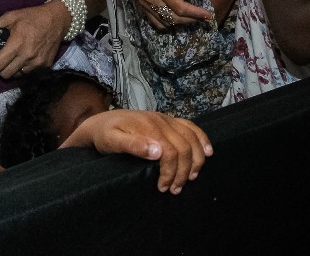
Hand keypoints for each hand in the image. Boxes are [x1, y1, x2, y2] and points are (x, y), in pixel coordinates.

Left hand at [0, 3, 68, 77]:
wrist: (58, 19)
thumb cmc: (33, 16)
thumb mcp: (12, 15)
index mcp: (17, 43)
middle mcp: (27, 56)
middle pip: (5, 75)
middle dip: (0, 69)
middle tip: (2, 60)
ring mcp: (37, 62)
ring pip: (18, 75)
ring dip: (14, 69)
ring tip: (16, 58)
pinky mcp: (46, 65)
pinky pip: (30, 72)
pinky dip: (26, 67)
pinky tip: (28, 57)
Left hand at [64, 110, 212, 193]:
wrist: (101, 121)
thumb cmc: (105, 135)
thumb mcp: (112, 141)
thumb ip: (134, 145)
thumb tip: (157, 152)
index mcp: (149, 127)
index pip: (170, 152)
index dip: (171, 172)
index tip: (163, 187)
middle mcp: (161, 121)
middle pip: (184, 147)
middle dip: (184, 171)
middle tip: (175, 189)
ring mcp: (167, 119)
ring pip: (192, 138)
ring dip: (196, 160)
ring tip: (191, 178)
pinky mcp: (169, 120)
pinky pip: (192, 127)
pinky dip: (203, 139)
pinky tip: (208, 152)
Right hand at [119, 0, 210, 28]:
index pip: (180, 7)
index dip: (195, 13)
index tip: (207, 14)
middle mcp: (152, 0)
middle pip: (174, 18)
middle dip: (190, 20)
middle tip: (202, 17)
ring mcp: (145, 6)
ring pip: (166, 22)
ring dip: (181, 23)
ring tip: (192, 18)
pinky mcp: (141, 7)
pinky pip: (156, 22)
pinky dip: (168, 24)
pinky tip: (175, 19)